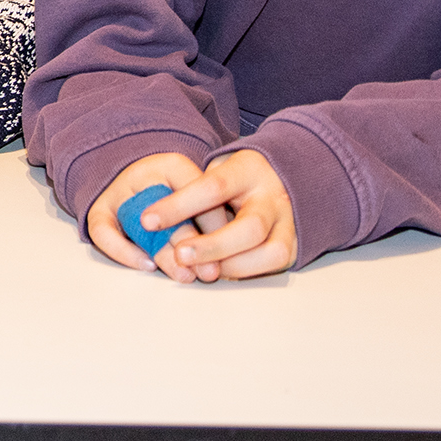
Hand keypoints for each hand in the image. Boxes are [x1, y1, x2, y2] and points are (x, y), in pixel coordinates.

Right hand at [84, 151, 218, 274]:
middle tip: (209, 273)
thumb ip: (212, 215)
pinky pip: (104, 233)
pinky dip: (124, 252)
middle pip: (169, 211)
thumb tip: (228, 254)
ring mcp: (118, 191)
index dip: (215, 224)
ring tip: (185, 276)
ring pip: (139, 225)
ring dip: (164, 255)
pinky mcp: (99, 209)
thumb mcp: (198, 192)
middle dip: (193, 246)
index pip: (199, 191)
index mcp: (172, 164)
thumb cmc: (175, 193)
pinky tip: (147, 266)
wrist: (137, 180)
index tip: (229, 250)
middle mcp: (143, 174)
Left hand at [151, 150, 298, 282]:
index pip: (212, 187)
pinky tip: (219, 269)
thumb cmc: (233, 177)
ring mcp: (288, 222)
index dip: (178, 206)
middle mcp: (273, 196)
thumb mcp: (212, 170)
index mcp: (247, 169)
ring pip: (270, 251)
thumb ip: (189, 191)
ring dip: (231, 265)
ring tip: (200, 268)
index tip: (147, 220)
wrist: (279, 176)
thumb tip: (151, 221)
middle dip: (212, 246)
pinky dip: (245, 271)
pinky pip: (275, 264)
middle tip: (179, 254)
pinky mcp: (293, 243)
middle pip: (250, 227)